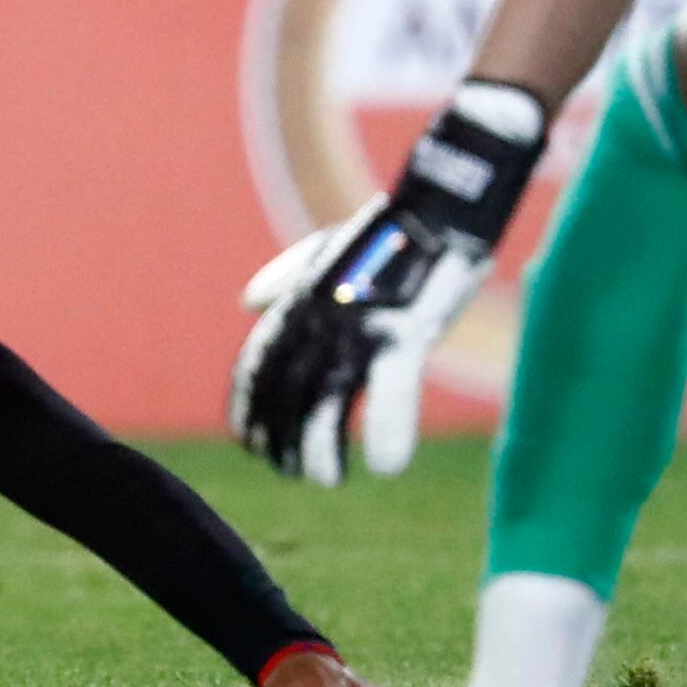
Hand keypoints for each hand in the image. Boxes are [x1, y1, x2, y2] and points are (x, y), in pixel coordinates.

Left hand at [232, 82, 551, 484]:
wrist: (438, 208)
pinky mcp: (408, 331)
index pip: (257, 366)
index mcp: (298, 302)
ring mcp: (360, 326)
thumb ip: (282, 278)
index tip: (249, 441)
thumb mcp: (322, 252)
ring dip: (320, 450)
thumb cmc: (384, 235)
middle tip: (284, 468)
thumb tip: (248, 302)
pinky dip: (391, 430)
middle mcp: (319, 317)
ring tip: (324, 478)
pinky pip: (394, 392)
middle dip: (279, 437)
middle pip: (285, 393)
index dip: (249, 408)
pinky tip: (387, 466)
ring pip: (328, 404)